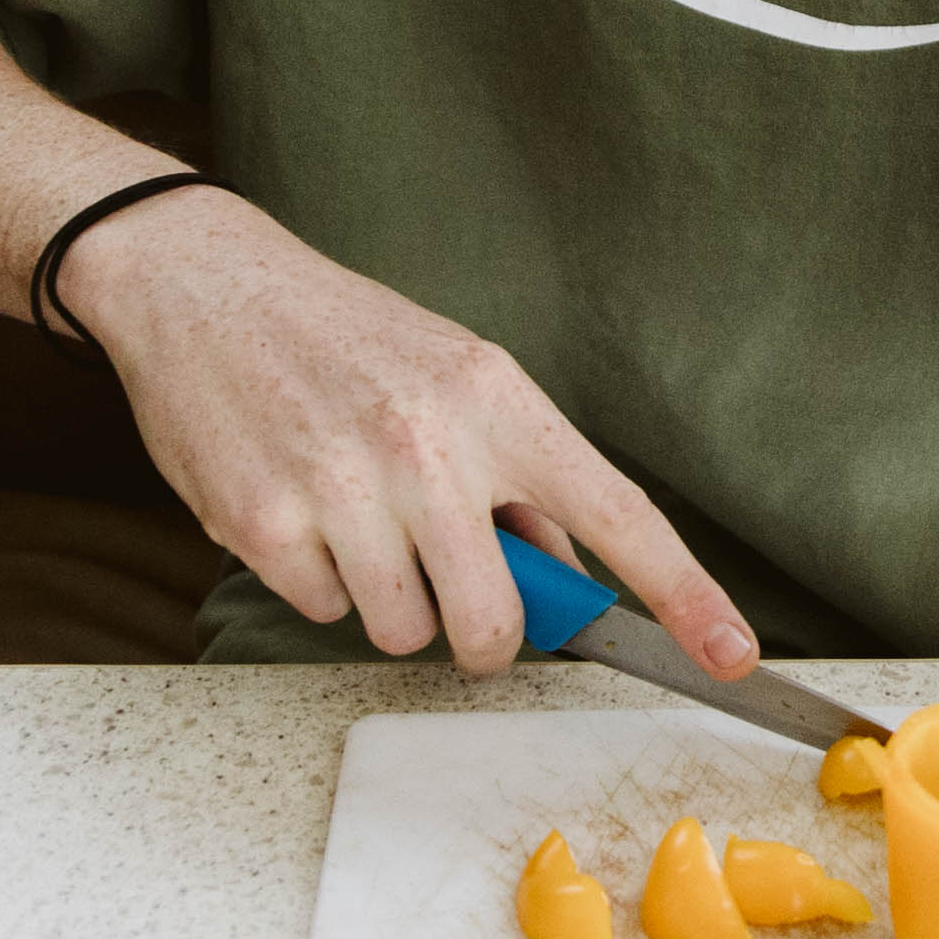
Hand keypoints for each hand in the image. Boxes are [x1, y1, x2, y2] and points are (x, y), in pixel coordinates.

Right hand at [59, 192, 752, 678]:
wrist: (202, 282)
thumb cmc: (340, 336)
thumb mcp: (453, 376)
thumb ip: (515, 475)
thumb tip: (570, 574)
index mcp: (496, 398)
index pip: (616, 513)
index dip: (683, 594)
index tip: (736, 656)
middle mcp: (428, 442)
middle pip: (498, 621)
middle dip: (481, 630)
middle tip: (447, 582)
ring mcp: (343, 484)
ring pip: (404, 630)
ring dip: (388, 602)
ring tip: (356, 520)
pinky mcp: (265, 519)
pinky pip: (322, 612)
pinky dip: (314, 582)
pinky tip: (298, 509)